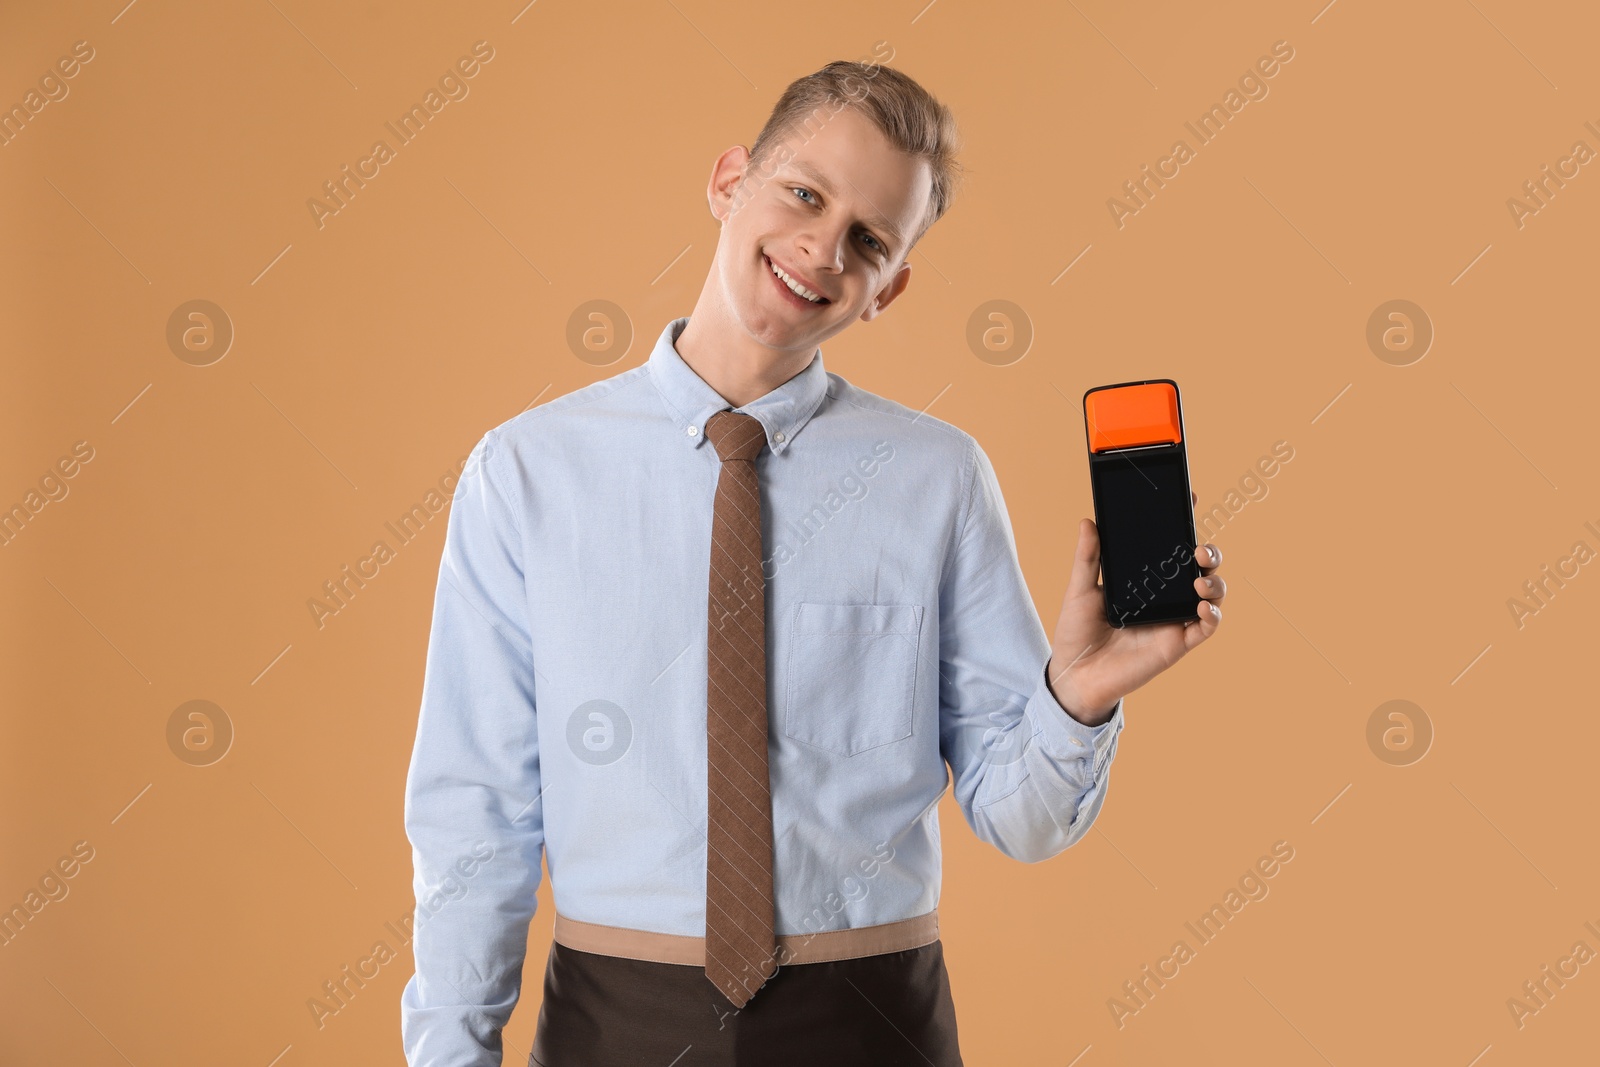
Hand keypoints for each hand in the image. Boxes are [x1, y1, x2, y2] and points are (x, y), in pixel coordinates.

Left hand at [1045, 490, 1224, 724]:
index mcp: (1145, 578)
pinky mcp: (1178, 642)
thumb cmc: (1077, 632)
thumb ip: (1088, 558)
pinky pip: (1207, 627)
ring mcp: (1174, 618)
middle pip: (1201, 565)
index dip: (1185, 523)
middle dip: (1210, 551)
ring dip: (1215, 580)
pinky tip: (1202, 605)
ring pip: (1212, 592)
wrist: (1074, 674)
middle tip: (1198, 548)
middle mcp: (1165, 595)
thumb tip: (1088, 520)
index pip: (1171, 546)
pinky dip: (1213, 614)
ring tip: (1198, 577)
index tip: (1189, 499)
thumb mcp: (1080, 589)